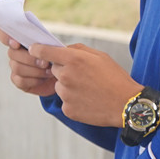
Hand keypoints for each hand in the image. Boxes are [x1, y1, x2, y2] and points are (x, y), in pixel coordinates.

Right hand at [0, 28, 56, 96]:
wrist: (63, 75)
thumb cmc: (58, 56)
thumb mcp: (55, 45)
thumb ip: (45, 42)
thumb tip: (39, 44)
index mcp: (21, 38)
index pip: (2, 34)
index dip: (5, 37)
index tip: (17, 44)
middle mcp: (15, 52)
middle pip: (11, 53)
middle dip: (30, 58)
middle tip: (46, 62)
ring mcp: (16, 66)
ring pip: (17, 67)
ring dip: (35, 70)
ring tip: (49, 71)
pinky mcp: (18, 80)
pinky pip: (20, 80)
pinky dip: (34, 80)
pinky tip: (44, 79)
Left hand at [28, 42, 142, 127]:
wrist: (126, 104)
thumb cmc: (114, 77)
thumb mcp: (99, 56)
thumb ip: (78, 50)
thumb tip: (62, 49)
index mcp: (74, 60)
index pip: (44, 52)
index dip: (37, 50)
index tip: (33, 50)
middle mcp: (66, 76)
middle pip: (53, 69)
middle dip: (63, 70)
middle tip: (82, 75)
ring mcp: (66, 94)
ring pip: (59, 86)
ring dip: (68, 86)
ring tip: (88, 89)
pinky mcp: (68, 109)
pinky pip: (64, 101)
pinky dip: (73, 100)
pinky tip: (88, 100)